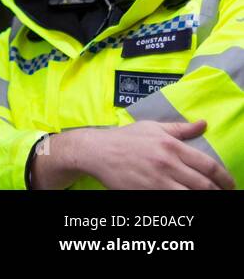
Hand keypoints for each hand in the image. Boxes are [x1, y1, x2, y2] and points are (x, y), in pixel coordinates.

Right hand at [37, 121, 234, 189]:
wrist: (97, 151)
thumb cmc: (125, 138)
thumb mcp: (153, 128)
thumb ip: (181, 129)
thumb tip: (203, 124)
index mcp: (171, 146)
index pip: (208, 165)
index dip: (224, 177)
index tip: (230, 184)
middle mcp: (167, 164)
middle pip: (204, 185)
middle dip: (218, 192)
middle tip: (222, 194)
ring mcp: (157, 181)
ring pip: (191, 196)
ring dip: (203, 198)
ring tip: (207, 197)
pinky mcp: (147, 193)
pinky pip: (173, 202)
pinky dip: (184, 203)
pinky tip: (186, 199)